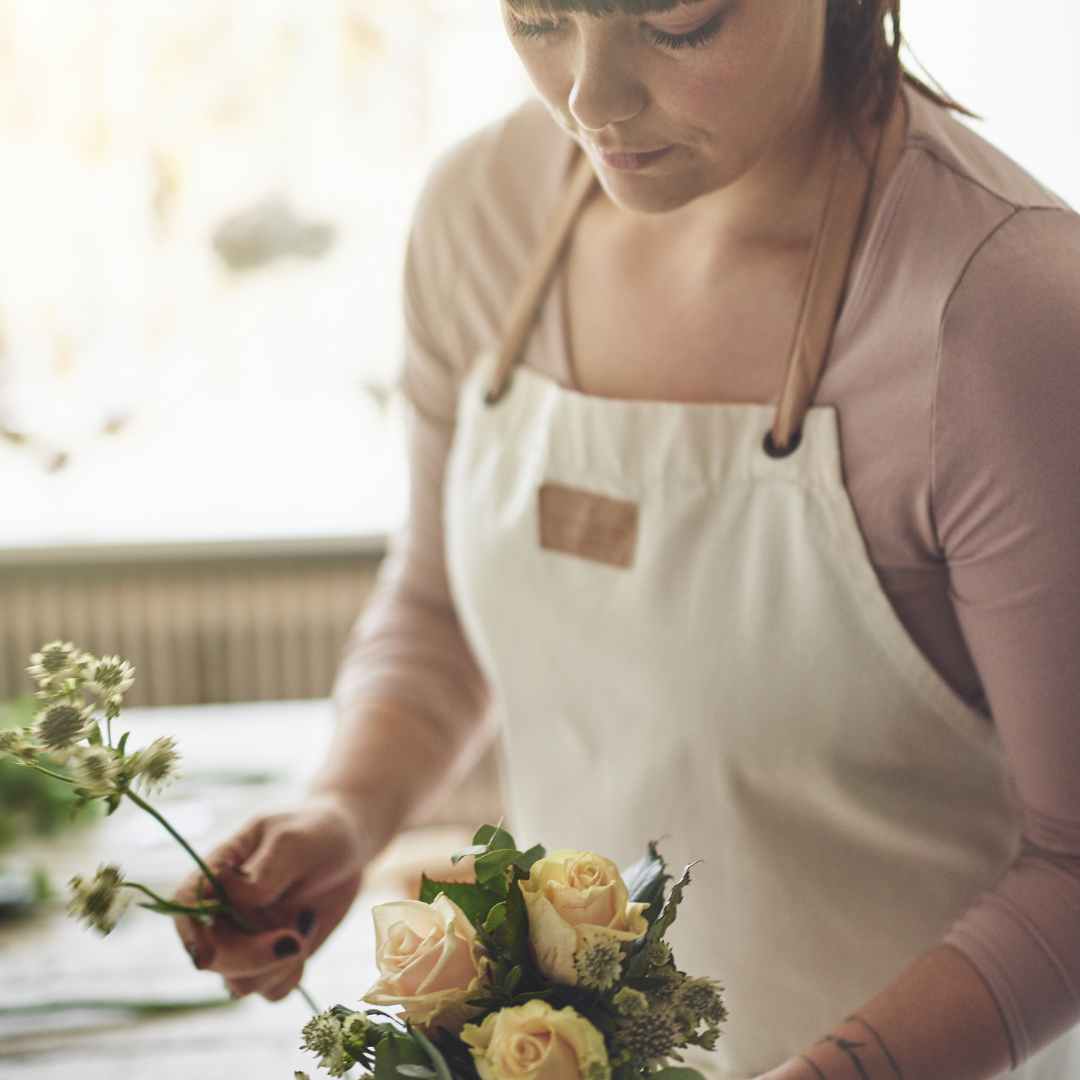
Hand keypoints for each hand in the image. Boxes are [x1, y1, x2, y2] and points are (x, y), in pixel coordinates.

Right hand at [172, 792, 369, 1000]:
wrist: (348, 845)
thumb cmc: (315, 831)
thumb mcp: (293, 839)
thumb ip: (264, 870)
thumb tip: (234, 896)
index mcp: (217, 873)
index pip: (185, 907)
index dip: (190, 935)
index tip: (208, 955)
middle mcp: (225, 912)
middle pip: (212, 957)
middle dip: (250, 957)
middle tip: (293, 939)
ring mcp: (248, 939)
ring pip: (240, 982)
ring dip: (275, 966)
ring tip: (304, 928)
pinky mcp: (274, 958)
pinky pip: (271, 990)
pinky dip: (290, 975)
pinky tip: (306, 940)